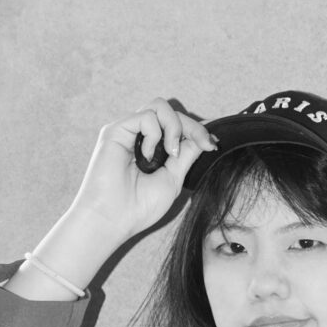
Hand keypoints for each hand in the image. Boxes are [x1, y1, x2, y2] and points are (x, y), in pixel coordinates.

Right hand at [69, 98, 216, 248]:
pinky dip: (154, 135)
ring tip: (171, 152)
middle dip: (192, 126)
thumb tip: (205, 138)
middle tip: (203, 144)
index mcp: (153, 149)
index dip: (197, 130)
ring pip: (159, 107)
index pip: (178, 126)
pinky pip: (146, 116)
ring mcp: (127, 132)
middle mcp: (139, 137)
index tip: (212, 144)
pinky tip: (148, 156)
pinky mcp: (115, 130)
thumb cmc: (139, 207)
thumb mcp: (173, 179)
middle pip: (171, 112)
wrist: (114, 219)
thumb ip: (186, 156)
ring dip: (174, 126)